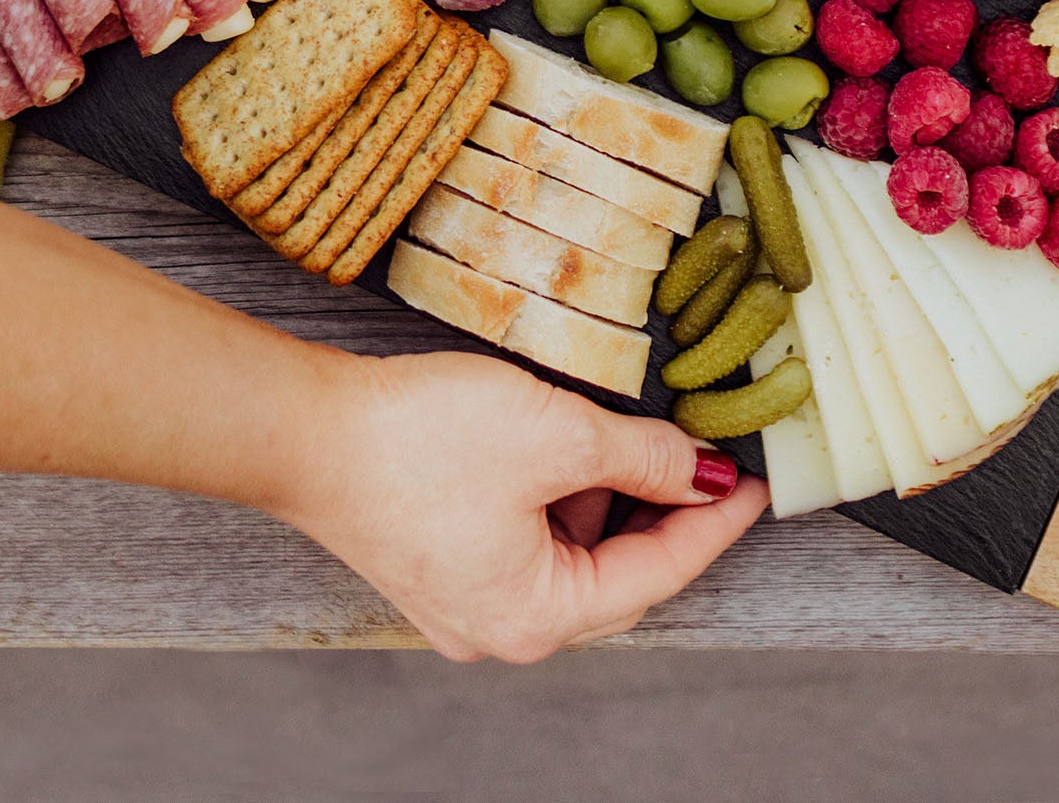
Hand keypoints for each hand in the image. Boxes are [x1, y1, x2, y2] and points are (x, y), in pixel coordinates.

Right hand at [274, 350, 765, 661]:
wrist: (303, 430)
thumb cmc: (419, 440)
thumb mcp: (558, 433)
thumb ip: (642, 455)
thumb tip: (697, 470)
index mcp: (537, 617)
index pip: (657, 574)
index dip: (713, 522)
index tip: (755, 482)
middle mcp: (500, 628)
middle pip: (614, 575)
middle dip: (661, 514)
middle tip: (706, 457)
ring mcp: (463, 602)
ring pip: (569, 556)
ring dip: (606, 500)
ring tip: (632, 438)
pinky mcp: (437, 563)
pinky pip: (525, 543)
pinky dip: (557, 499)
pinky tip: (566, 446)